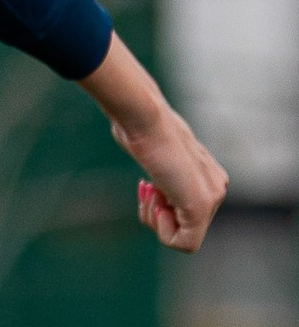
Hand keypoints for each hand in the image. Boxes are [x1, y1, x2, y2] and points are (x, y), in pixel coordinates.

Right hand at [82, 35, 225, 252]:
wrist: (144, 117)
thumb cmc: (136, 120)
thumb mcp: (144, 138)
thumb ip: (148, 147)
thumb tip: (110, 83)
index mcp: (208, 174)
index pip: (185, 211)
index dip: (158, 206)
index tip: (145, 184)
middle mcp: (217, 186)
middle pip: (182, 225)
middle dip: (156, 213)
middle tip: (146, 186)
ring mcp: (212, 198)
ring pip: (181, 236)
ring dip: (154, 218)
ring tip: (149, 187)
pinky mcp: (201, 207)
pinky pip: (183, 243)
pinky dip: (160, 229)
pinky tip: (155, 198)